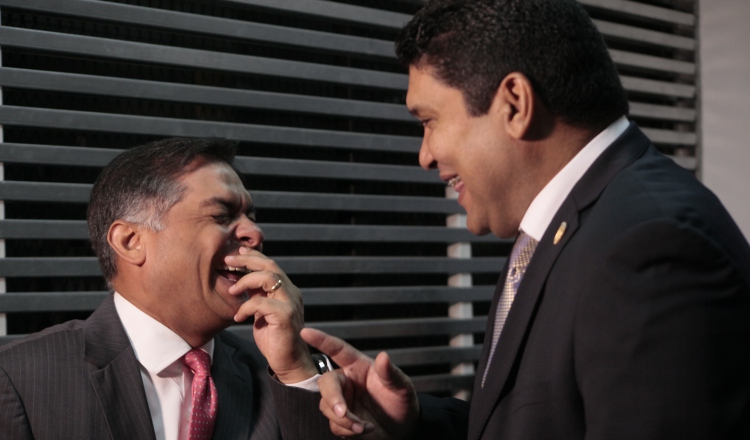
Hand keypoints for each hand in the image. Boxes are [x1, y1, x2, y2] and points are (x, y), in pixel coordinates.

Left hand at [228, 247, 316, 383]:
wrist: (289, 362)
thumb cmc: (274, 339)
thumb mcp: (262, 312)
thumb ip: (258, 296)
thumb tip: (243, 281)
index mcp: (286, 290)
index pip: (270, 265)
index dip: (253, 256)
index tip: (236, 254)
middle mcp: (291, 292)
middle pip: (270, 265)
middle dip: (247, 260)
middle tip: (229, 261)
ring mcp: (290, 303)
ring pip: (268, 278)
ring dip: (246, 281)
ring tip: (232, 290)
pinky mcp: (285, 315)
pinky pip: (261, 302)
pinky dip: (246, 307)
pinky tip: (239, 316)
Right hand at [301, 327, 419, 438]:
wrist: (403, 429)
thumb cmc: (400, 401)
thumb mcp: (401, 386)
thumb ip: (390, 373)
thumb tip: (384, 357)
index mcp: (358, 366)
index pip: (337, 349)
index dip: (321, 340)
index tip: (306, 332)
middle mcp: (347, 382)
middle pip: (325, 382)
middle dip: (332, 397)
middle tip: (343, 411)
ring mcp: (342, 401)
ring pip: (327, 406)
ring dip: (344, 419)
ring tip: (364, 425)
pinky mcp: (340, 420)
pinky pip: (334, 424)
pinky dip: (348, 429)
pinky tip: (364, 429)